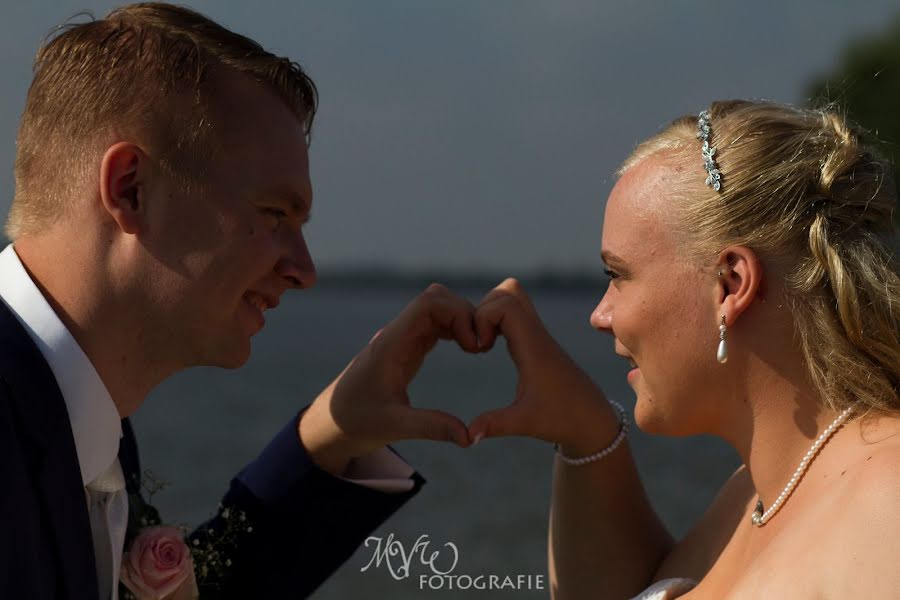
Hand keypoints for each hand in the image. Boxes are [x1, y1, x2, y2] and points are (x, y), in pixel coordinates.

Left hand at [299, 284, 480, 474]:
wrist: (329, 424)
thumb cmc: (355, 422)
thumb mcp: (394, 427)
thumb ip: (431, 428)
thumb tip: (468, 437)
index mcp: (391, 344)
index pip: (428, 303)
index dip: (458, 313)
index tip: (475, 345)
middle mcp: (396, 334)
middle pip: (436, 299)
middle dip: (464, 314)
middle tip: (481, 347)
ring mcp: (401, 339)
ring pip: (437, 309)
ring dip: (461, 321)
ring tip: (478, 349)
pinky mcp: (406, 349)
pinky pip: (434, 325)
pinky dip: (454, 330)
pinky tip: (467, 350)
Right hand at [468, 279, 618, 454]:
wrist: (592, 420)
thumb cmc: (562, 419)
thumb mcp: (525, 423)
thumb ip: (495, 424)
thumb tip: (467, 437)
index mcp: (534, 347)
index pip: (506, 304)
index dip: (483, 317)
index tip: (479, 348)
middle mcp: (536, 334)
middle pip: (508, 290)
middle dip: (482, 309)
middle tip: (478, 342)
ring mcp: (537, 335)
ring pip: (511, 297)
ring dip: (488, 313)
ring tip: (482, 344)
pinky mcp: (535, 341)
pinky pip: (513, 313)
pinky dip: (495, 321)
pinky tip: (490, 347)